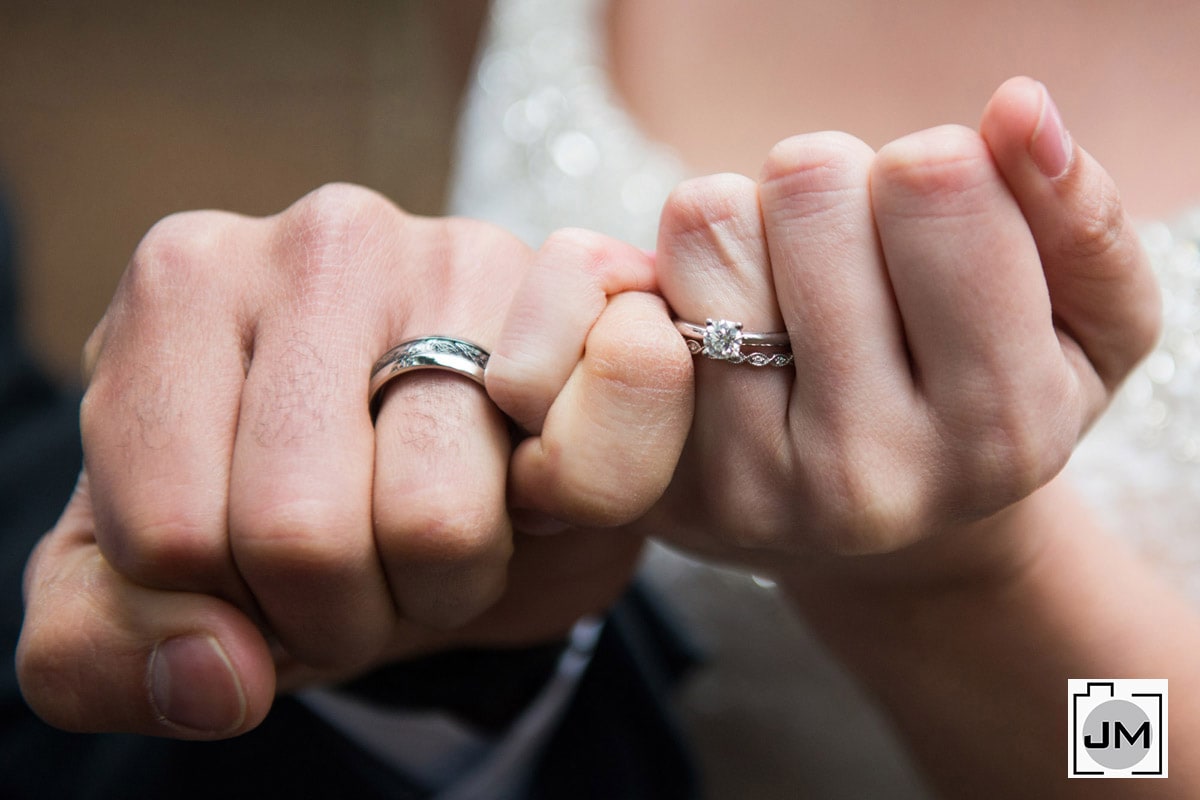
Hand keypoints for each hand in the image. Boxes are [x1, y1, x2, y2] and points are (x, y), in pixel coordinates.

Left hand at [15, 186, 680, 738]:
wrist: (440, 465)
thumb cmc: (282, 508)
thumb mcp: (146, 584)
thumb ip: (104, 648)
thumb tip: (217, 679)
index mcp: (184, 286)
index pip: (172, 533)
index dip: (226, 615)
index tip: (259, 579)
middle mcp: (326, 238)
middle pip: (302, 532)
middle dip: (338, 613)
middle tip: (358, 573)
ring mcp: (465, 255)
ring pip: (436, 523)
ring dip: (443, 588)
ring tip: (433, 535)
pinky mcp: (587, 298)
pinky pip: (585, 464)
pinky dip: (564, 517)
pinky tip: (527, 486)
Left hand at [633, 77, 1159, 580]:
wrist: (885, 541)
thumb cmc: (987, 404)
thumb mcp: (1089, 328)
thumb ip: (1083, 218)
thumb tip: (1017, 108)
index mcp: (1000, 430)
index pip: (929, 181)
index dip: (931, 165)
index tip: (935, 224)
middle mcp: (867, 475)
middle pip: (806, 186)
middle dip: (832, 185)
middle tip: (852, 253)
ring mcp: (747, 483)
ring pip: (707, 219)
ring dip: (748, 222)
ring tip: (789, 288)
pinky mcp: (657, 479)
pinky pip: (624, 286)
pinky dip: (676, 273)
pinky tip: (720, 326)